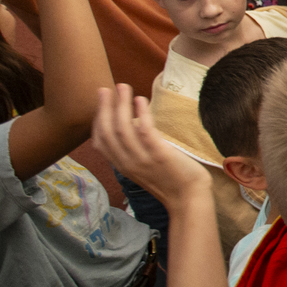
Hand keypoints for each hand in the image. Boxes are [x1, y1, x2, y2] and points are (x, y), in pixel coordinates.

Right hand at [91, 85, 210, 209]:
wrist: (189, 198)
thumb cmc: (171, 180)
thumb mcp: (144, 168)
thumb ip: (134, 152)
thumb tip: (134, 126)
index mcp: (123, 165)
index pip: (100, 142)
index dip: (98, 120)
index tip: (101, 102)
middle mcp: (128, 163)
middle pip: (107, 132)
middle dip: (105, 108)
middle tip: (107, 88)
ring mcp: (142, 159)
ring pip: (122, 128)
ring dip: (121, 105)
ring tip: (123, 87)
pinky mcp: (159, 155)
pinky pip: (144, 131)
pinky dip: (141, 113)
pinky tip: (141, 99)